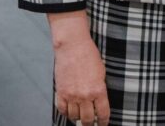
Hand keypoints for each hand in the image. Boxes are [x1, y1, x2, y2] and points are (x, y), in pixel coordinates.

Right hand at [48, 11, 109, 125]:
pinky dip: (66, 113)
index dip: (104, 121)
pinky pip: (62, 109)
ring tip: (81, 117)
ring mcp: (71, 95)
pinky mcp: (60, 92)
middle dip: (90, 124)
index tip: (103, 124)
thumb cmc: (89, 56)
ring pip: (74, 116)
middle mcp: (84, 95)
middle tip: (91, 124)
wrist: (73, 47)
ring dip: (78, 118)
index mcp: (98, 90)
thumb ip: (100, 88)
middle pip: (87, 119)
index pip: (103, 113)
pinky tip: (69, 112)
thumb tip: (99, 100)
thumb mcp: (102, 72)